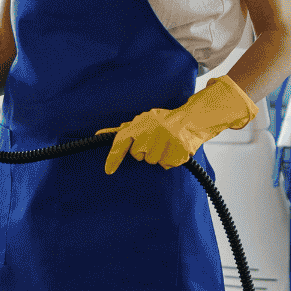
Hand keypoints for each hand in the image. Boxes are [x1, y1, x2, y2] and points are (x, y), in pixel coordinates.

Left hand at [99, 75, 257, 174]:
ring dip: (159, 155)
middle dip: (145, 151)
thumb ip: (121, 130)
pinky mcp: (175, 153)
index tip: (108, 170)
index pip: (120, 142)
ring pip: (152, 161)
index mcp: (139, 124)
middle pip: (138, 155)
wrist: (191, 120)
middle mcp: (150, 133)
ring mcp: (163, 143)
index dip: (113, 158)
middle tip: (155, 140)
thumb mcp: (142, 121)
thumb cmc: (163, 122)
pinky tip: (174, 148)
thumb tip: (98, 133)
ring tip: (166, 143)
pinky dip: (170, 160)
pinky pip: (166, 165)